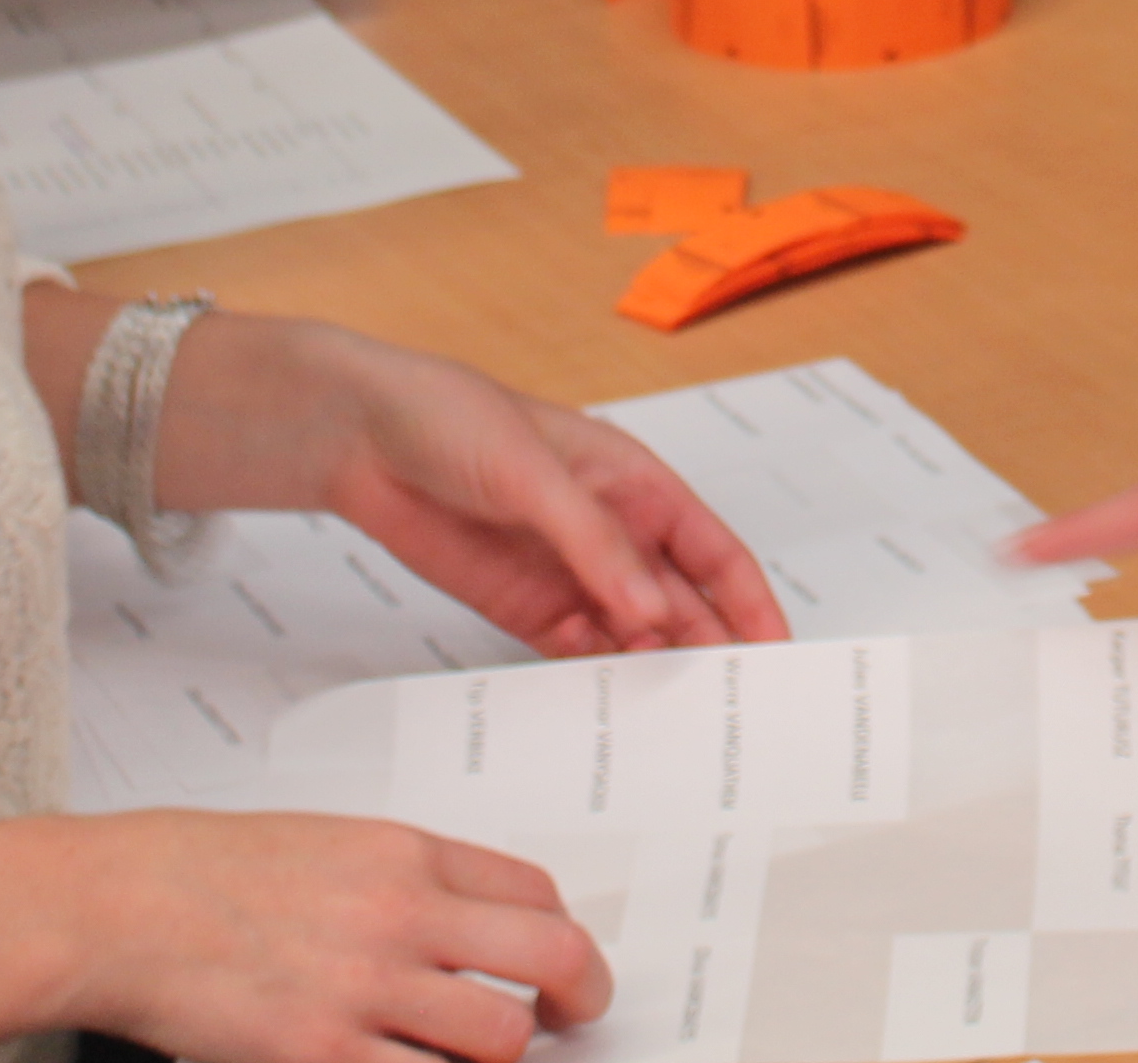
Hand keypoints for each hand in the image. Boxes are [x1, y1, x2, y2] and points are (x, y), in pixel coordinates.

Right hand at [43, 810, 606, 1062]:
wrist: (117, 907)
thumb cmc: (200, 870)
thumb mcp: (323, 842)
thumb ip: (399, 880)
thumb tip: (461, 926)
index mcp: (402, 853)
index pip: (535, 894)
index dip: (562, 937)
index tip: (557, 965)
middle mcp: (400, 914)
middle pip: (551, 958)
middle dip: (579, 998)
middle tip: (572, 1018)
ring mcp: (365, 989)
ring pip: (499, 1039)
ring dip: (497, 1055)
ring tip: (468, 1054)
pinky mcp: (322, 1054)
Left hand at [170, 317, 791, 656]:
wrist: (363, 439)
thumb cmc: (453, 417)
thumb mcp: (531, 470)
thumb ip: (593, 541)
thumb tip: (651, 607)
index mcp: (635, 484)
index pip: (713, 552)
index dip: (749, 601)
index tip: (775, 652)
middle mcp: (613, 533)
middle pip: (681, 603)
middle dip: (709, 651)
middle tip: (728, 709)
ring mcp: (570, 572)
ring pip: (634, 634)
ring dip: (653, 672)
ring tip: (674, 721)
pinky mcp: (525, 605)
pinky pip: (576, 650)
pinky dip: (594, 677)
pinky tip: (603, 700)